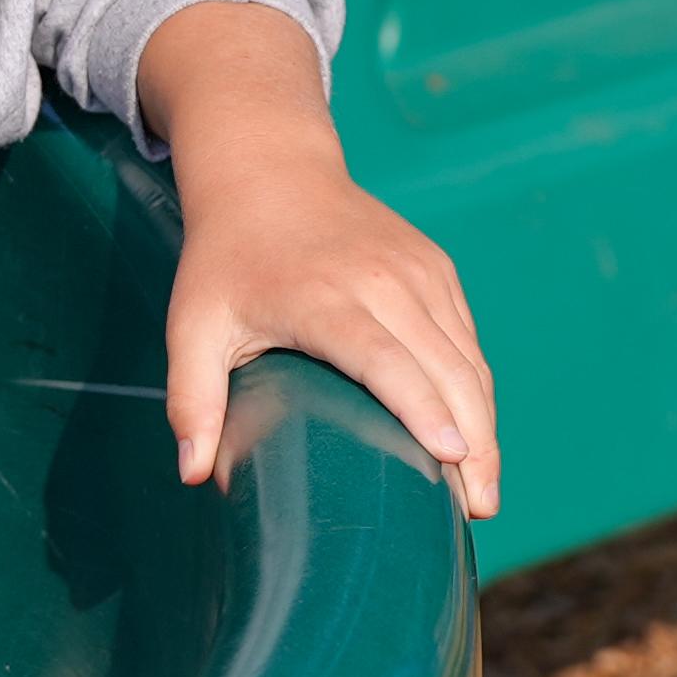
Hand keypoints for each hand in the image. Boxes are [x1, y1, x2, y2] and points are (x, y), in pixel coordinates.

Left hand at [167, 158, 497, 518]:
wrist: (268, 170)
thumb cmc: (226, 258)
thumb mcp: (193, 325)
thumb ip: (191, 399)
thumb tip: (193, 475)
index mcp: (323, 298)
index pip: (385, 360)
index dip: (422, 409)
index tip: (452, 458)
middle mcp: (383, 282)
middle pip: (446, 369)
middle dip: (473, 442)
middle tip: (479, 506)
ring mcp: (418, 273)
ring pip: (468, 360)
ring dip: (485, 424)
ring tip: (483, 488)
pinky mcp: (437, 270)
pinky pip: (467, 339)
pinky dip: (476, 389)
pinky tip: (476, 436)